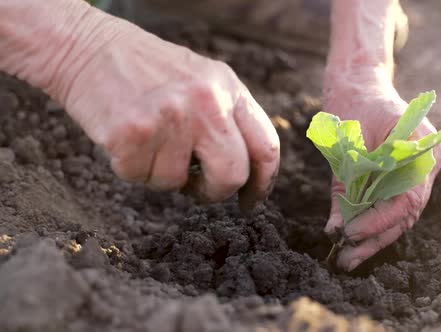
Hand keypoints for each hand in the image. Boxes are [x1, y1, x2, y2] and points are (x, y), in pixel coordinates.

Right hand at [57, 9, 279, 207]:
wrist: (86, 47)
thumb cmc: (146, 70)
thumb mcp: (202, 79)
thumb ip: (228, 118)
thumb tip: (246, 171)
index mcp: (228, 88)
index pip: (265, 147)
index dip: (263, 183)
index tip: (251, 200)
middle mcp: (206, 102)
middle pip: (232, 175)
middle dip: (214, 192)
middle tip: (198, 188)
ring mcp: (171, 118)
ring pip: (177, 183)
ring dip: (161, 173)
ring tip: (148, 141)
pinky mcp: (134, 134)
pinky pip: (142, 179)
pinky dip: (133, 169)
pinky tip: (127, 140)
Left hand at [323, 66, 440, 270]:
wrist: (359, 84)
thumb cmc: (354, 104)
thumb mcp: (347, 143)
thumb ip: (345, 185)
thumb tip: (338, 228)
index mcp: (423, 147)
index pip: (408, 198)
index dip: (379, 221)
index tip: (350, 234)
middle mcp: (428, 161)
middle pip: (406, 212)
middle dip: (374, 238)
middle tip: (345, 259)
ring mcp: (420, 169)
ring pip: (400, 214)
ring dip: (373, 238)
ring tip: (346, 258)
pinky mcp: (406, 175)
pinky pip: (392, 205)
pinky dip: (373, 222)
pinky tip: (353, 241)